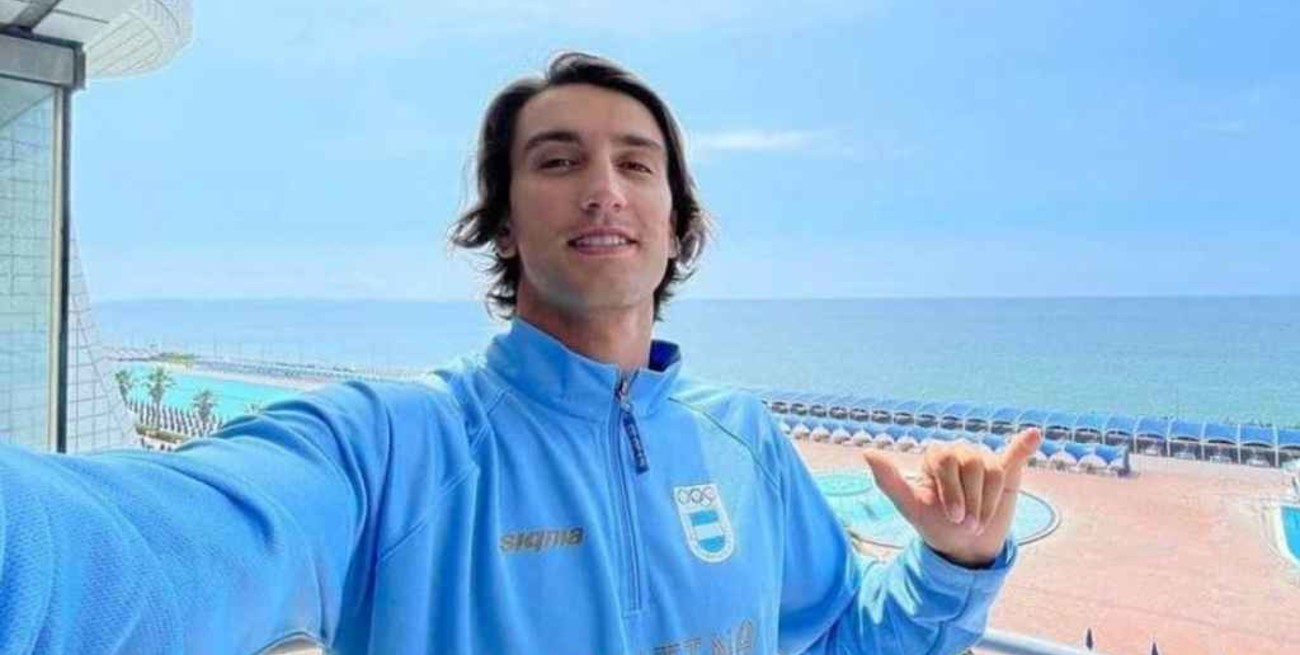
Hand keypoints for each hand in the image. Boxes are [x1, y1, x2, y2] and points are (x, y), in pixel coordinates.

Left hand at [862, 428, 1042, 566]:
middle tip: (966, 522)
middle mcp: (960, 452)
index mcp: (936, 456)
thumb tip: (867, 452)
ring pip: (993, 471)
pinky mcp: (1007, 470)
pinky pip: (1016, 454)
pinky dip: (1024, 445)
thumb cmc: (934, 524)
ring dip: (987, 501)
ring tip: (979, 519)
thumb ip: (888, 480)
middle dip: (970, 500)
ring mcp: (985, 460)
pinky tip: (1034, 434)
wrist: (963, 545)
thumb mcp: (909, 506)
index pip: (946, 461)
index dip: (952, 490)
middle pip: (972, 465)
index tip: (953, 516)